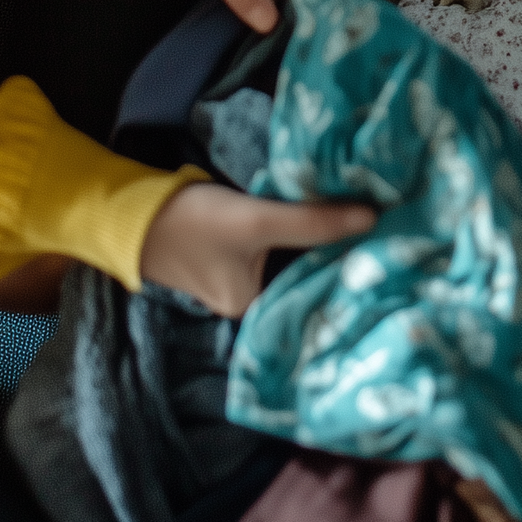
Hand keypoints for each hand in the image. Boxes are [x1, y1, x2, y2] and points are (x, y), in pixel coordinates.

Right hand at [139, 181, 376, 317]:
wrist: (130, 210)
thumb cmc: (191, 222)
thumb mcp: (256, 220)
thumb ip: (311, 221)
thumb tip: (373, 218)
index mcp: (254, 310)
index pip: (314, 293)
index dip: (349, 270)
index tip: (390, 250)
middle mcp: (248, 304)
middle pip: (303, 278)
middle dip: (336, 257)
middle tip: (387, 233)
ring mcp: (237, 280)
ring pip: (290, 263)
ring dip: (317, 245)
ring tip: (366, 224)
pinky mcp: (230, 256)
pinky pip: (275, 252)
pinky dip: (297, 238)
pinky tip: (324, 219)